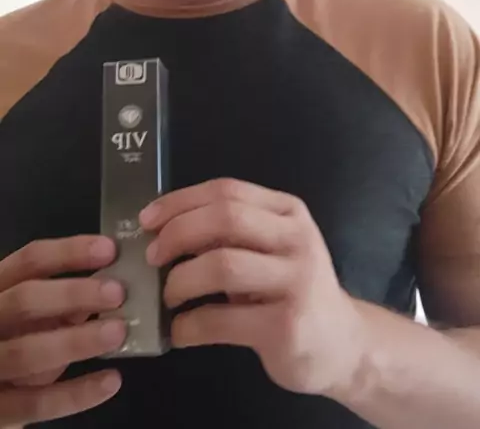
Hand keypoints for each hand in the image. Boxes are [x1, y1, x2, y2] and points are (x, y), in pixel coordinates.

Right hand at [0, 236, 126, 425]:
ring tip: (118, 333)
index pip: (29, 261)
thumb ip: (58, 304)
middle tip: (117, 293)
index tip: (110, 250)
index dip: (69, 252)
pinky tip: (111, 381)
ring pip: (27, 352)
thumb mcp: (26, 315)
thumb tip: (107, 288)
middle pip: (24, 300)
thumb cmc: (12, 340)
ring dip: (76, 341)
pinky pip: (35, 403)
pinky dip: (75, 394)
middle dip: (72, 294)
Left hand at [140, 178, 363, 397]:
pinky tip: (180, 331)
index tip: (148, 219)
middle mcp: (296, 239)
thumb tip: (164, 230)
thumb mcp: (272, 250)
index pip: (227, 191)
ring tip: (168, 296)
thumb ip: (232, 234)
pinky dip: (189, 325)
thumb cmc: (293, 290)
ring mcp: (296, 282)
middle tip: (152, 256)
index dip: (181, 201)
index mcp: (288, 212)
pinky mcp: (286, 327)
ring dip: (181, 280)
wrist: (344, 345)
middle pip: (225, 218)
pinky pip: (221, 320)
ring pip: (222, 265)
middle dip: (178, 233)